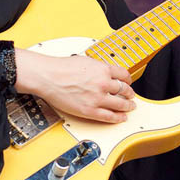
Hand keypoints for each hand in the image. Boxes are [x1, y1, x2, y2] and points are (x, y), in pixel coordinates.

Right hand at [14, 49, 135, 123]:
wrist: (49, 77)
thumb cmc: (62, 68)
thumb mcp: (86, 61)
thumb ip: (99, 68)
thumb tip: (105, 73)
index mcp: (103, 69)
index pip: (124, 75)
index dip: (128, 80)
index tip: (128, 82)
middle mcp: (103, 83)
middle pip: (124, 90)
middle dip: (129, 93)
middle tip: (131, 96)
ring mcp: (97, 98)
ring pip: (120, 104)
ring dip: (127, 106)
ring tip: (129, 107)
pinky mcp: (90, 111)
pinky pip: (109, 116)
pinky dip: (118, 118)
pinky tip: (121, 118)